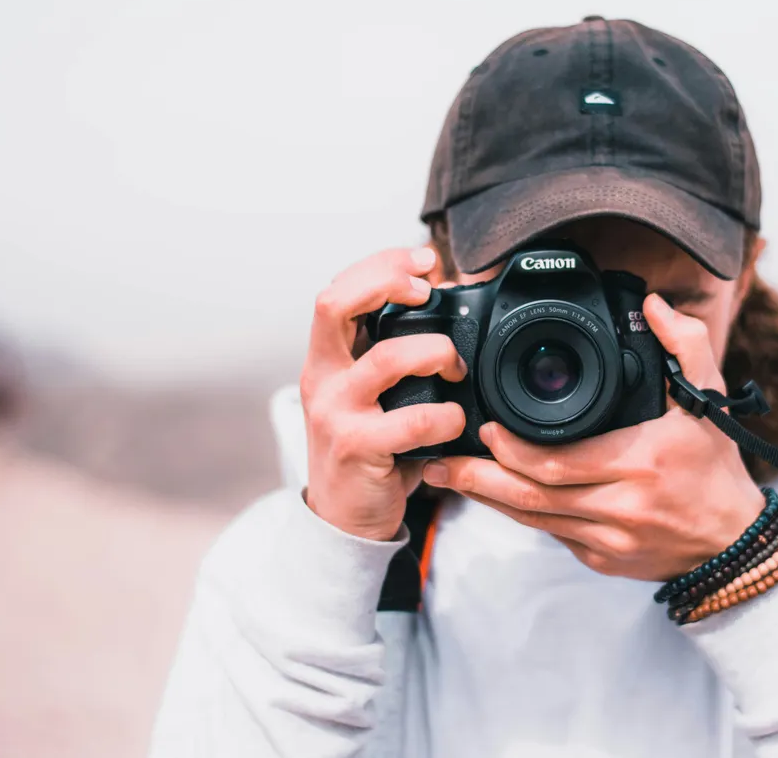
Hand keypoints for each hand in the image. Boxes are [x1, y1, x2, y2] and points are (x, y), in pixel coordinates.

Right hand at [299, 246, 467, 540]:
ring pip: (387, 358)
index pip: (337, 290)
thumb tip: (446, 304)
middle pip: (335, 304)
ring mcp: (335, 413)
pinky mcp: (357, 448)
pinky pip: (414, 420)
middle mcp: (322, 378)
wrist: (345, 518)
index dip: (379, 264)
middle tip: (429, 290)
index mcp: (326, 358)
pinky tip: (455, 423)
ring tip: (455, 368)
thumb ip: (392, 354)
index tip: (423, 259)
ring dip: (436, 352)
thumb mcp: (370, 394)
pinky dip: (448, 416)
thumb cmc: (370, 447)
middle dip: (387, 282)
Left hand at [422, 293, 765, 581]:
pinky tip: (492, 496)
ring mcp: (609, 539)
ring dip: (486, 498)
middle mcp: (622, 507)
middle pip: (532, 495)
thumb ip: (685, 344)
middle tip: (442, 455)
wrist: (735, 543)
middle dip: (480, 476)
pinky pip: (549, 535)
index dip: (512, 449)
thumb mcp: (711, 399)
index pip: (558, 462)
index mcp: (641, 462)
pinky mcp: (601, 559)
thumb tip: (653, 303)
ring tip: (448, 475)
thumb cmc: (717, 468)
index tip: (484, 427)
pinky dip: (518, 514)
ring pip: (532, 520)